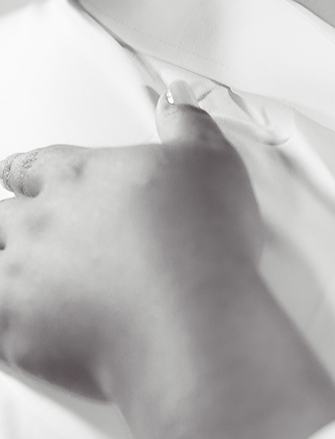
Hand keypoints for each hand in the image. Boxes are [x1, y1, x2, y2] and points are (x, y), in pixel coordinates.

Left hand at [0, 90, 265, 397]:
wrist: (189, 315)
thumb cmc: (199, 240)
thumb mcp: (211, 161)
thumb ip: (186, 127)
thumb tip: (175, 103)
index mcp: (78, 177)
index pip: (35, 165)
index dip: (25, 170)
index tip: (19, 173)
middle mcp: (41, 225)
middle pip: (3, 217)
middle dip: (11, 222)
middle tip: (22, 229)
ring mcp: (24, 280)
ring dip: (7, 273)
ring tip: (22, 284)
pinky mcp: (19, 335)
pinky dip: (9, 328)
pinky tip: (22, 332)